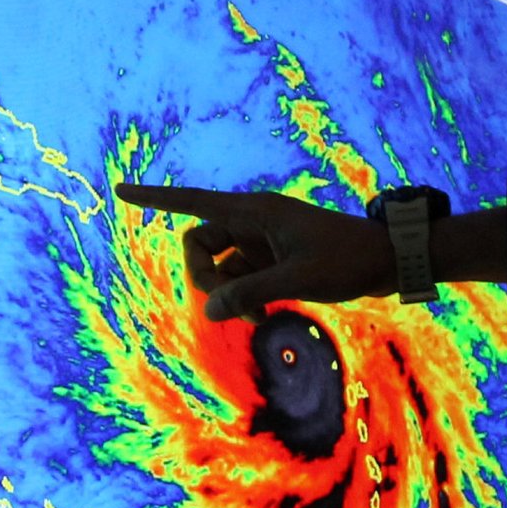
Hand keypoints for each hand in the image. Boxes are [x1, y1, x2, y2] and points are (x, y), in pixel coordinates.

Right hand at [118, 182, 393, 320]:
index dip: (154, 198)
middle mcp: (253, 221)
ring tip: (256, 316)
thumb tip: (208, 311)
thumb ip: (248, 294)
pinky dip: (244, 297)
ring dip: (228, 294)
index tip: (120, 191)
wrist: (386, 261)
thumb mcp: (296, 279)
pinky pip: (240, 278)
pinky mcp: (273, 258)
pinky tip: (264, 314)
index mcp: (254, 211)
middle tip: (227, 306)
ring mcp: (262, 241)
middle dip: (203, 276)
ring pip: (220, 266)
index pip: (192, 201)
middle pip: (200, 244)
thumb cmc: (346, 261)